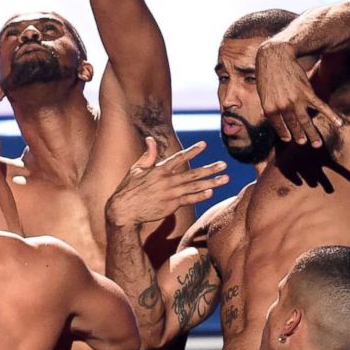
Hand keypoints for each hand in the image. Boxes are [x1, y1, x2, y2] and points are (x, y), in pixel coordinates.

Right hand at [106, 140, 226, 226]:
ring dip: (212, 182)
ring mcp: (170, 194)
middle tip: (224, 165)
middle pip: (193, 173)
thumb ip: (147, 155)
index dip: (192, 151)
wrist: (124, 210)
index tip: (204, 145)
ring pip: (195, 187)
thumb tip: (150, 139)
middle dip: (210, 169)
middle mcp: (167, 181)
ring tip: (225, 178)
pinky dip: (200, 196)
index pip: (179, 158)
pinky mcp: (171, 205)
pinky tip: (211, 192)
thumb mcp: (136, 169)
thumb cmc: (129, 188)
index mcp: (158, 170)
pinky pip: (189, 200)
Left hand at [256, 41, 345, 147]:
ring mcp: (296, 101)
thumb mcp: (262, 92)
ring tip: (317, 144)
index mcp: (269, 108)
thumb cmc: (267, 74)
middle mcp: (283, 107)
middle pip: (293, 125)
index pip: (278, 125)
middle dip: (299, 136)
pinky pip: (321, 107)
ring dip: (312, 133)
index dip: (284, 133)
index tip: (289, 139)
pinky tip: (339, 123)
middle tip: (304, 143)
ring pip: (306, 121)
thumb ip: (267, 105)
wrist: (276, 57)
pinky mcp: (308, 93)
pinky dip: (331, 116)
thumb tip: (266, 116)